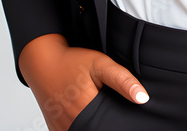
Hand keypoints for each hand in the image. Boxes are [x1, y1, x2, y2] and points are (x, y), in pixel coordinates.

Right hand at [18, 33, 148, 130]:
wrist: (43, 63)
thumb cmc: (72, 62)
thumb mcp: (101, 65)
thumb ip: (122, 81)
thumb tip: (143, 98)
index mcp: (84, 110)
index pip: (111, 125)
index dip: (120, 120)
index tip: (123, 110)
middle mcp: (71, 124)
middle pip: (99, 129)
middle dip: (109, 121)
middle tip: (109, 103)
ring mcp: (61, 129)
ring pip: (86, 130)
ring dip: (95, 123)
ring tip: (99, 107)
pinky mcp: (56, 130)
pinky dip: (84, 125)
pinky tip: (88, 114)